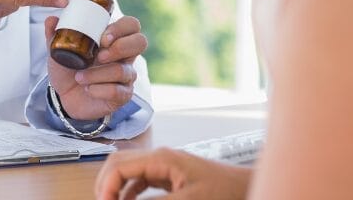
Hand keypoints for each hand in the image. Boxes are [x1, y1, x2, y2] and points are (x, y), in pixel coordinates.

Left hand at [45, 15, 147, 120]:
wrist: (64, 96)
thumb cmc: (68, 68)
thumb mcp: (58, 50)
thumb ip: (55, 34)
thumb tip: (51, 19)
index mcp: (113, 39)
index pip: (131, 25)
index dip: (121, 28)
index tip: (103, 38)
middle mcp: (124, 55)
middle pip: (140, 42)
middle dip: (120, 47)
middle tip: (99, 56)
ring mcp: (126, 75)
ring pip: (123, 70)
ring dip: (98, 74)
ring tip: (79, 77)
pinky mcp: (122, 95)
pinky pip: (118, 91)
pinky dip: (100, 90)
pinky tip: (88, 89)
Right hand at [94, 148, 251, 199]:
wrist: (246, 187)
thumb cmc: (224, 191)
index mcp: (161, 158)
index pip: (118, 165)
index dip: (106, 187)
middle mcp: (159, 158)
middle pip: (118, 163)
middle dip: (106, 185)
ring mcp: (164, 166)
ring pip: (128, 172)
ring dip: (116, 189)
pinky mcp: (170, 176)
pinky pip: (140, 181)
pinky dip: (129, 194)